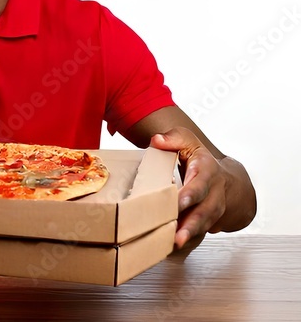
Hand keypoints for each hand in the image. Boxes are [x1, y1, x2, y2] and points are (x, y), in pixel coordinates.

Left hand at [150, 127, 228, 248]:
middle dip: (192, 223)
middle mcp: (214, 192)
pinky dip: (188, 239)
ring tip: (175, 243)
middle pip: (205, 210)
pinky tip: (171, 246)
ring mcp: (213, 209)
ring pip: (204, 224)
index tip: (179, 202)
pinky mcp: (209, 221)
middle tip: (177, 234)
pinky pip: (200, 231)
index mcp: (207, 171)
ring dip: (190, 235)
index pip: (200, 183)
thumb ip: (173, 138)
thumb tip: (156, 140)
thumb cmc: (200, 160)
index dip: (191, 193)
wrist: (228, 179)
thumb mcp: (189, 142)